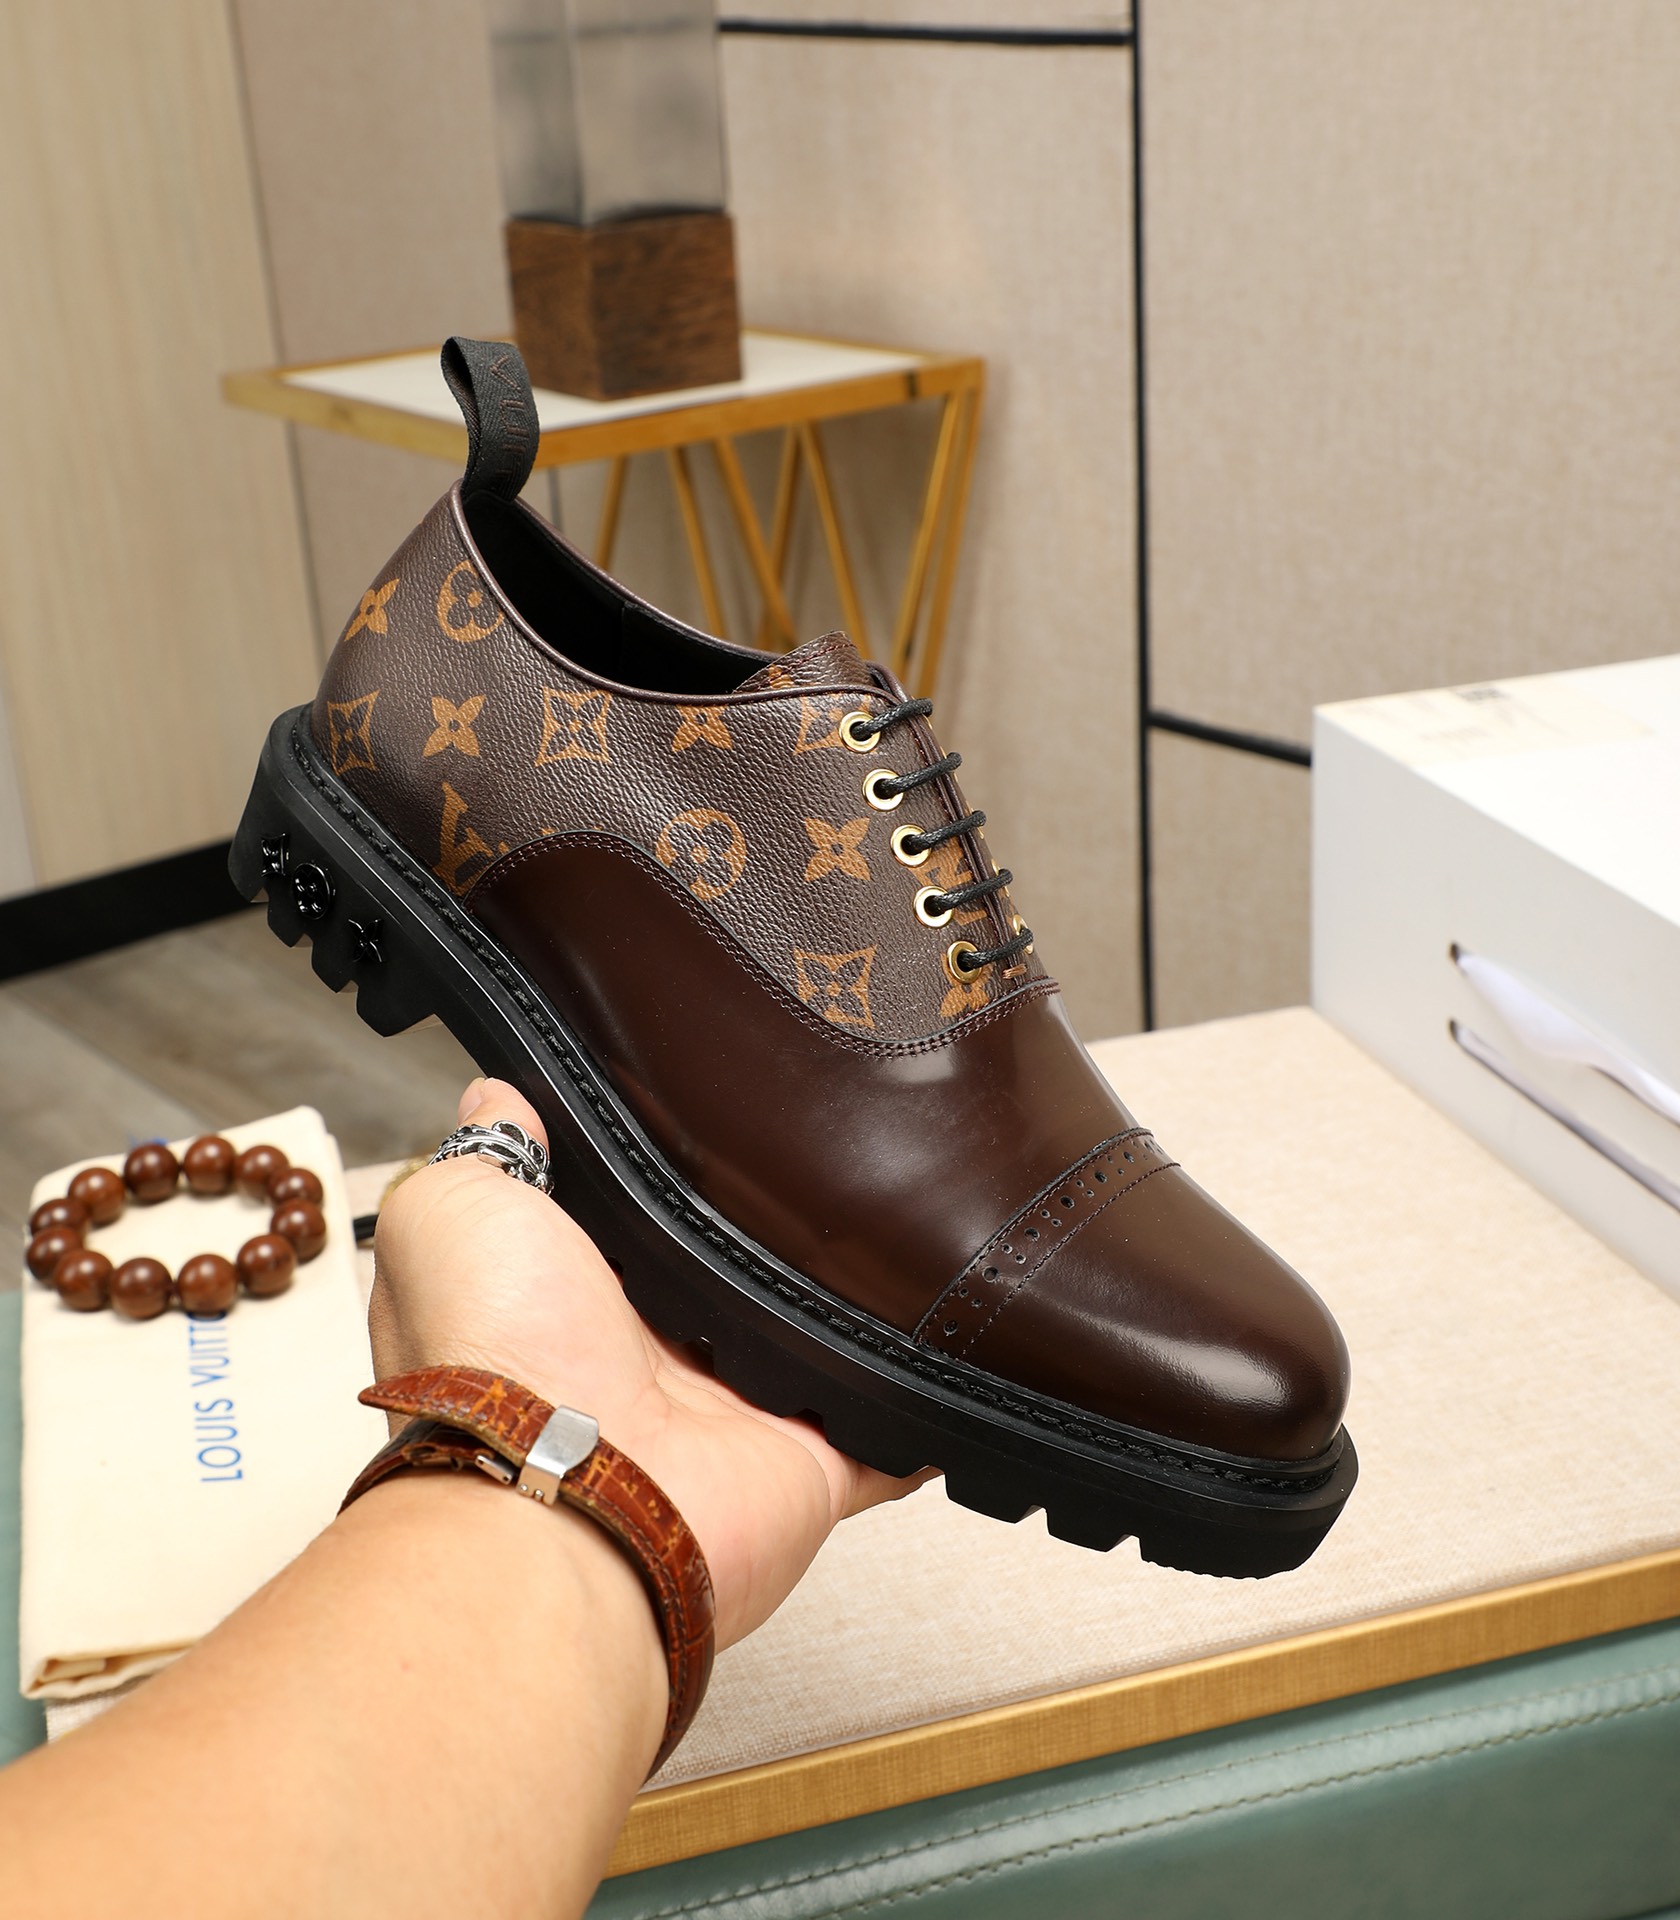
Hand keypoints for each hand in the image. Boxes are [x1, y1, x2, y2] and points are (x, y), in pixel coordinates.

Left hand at [368, 1078, 928, 1647]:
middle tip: (837, 1146)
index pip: (633, 1220)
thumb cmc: (495, 1352)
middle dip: (776, 1228)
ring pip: (821, 1343)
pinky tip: (962, 1350)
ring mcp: (741, 1413)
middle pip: (738, 1277)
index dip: (658, 1172)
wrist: (568, 1489)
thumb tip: (499, 1098)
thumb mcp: (454, 1209)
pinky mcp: (817, 1460)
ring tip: (917, 1217)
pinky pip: (894, 1430)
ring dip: (858, 1300)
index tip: (705, 1104)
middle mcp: (660, 1357)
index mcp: (578, 1295)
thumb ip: (487, 1151)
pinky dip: (928, 1407)